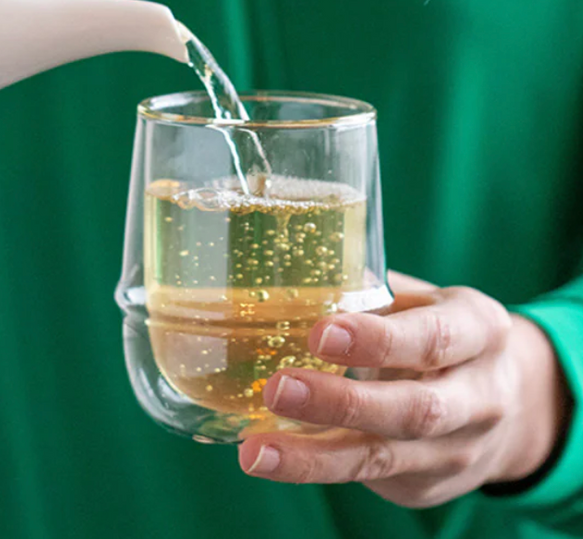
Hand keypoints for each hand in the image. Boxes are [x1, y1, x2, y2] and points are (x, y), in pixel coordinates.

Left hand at [237, 272, 568, 507]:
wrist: (508, 400)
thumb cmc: (438, 329)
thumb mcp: (420, 298)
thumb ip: (367, 289)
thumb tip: (293, 278)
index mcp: (480, 330)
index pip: (431, 338)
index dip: (377, 340)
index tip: (319, 335)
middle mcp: (480, 397)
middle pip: (412, 410)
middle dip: (340, 403)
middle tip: (276, 389)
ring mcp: (458, 451)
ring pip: (383, 458)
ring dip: (313, 457)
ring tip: (256, 451)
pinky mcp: (427, 486)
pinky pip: (366, 476)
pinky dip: (314, 465)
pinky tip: (270, 455)